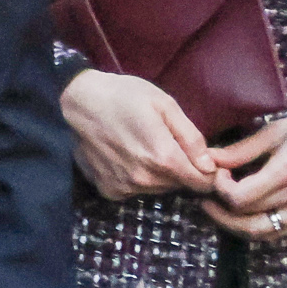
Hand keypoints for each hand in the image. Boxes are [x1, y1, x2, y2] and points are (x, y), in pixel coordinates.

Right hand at [63, 69, 221, 202]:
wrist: (77, 103)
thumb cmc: (124, 96)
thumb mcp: (165, 105)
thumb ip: (191, 137)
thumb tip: (209, 165)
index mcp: (163, 157)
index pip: (202, 182)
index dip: (207, 171)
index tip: (202, 158)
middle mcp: (145, 179)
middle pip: (180, 185)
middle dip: (182, 169)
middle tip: (168, 144)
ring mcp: (125, 188)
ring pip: (159, 188)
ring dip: (160, 174)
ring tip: (144, 146)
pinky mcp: (109, 191)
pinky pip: (136, 191)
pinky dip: (138, 178)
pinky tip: (127, 157)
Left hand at [203, 106, 286, 240]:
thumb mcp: (278, 130)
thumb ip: (242, 149)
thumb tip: (210, 159)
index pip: (240, 197)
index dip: (220, 189)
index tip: (217, 173)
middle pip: (246, 219)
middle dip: (220, 210)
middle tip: (207, 197)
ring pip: (260, 234)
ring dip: (234, 226)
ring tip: (220, 211)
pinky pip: (278, 233)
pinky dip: (256, 229)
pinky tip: (245, 216)